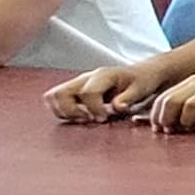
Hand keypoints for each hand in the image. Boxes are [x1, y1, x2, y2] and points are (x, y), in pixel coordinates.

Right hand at [46, 60, 178, 121]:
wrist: (141, 73)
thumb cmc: (141, 81)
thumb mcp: (141, 89)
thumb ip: (128, 98)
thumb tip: (117, 107)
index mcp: (103, 75)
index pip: (88, 92)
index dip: (94, 109)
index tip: (104, 119)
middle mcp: (85, 77)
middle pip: (60, 93)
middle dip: (71, 112)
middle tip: (88, 120)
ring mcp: (77, 83)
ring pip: (53, 96)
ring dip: (63, 111)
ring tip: (82, 119)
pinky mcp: (74, 90)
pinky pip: (56, 100)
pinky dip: (62, 111)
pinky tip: (80, 117)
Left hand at [145, 68, 194, 134]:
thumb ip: (190, 102)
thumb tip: (170, 122)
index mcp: (192, 81)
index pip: (163, 98)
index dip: (157, 115)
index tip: (159, 129)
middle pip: (172, 101)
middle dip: (167, 119)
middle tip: (171, 132)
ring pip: (189, 105)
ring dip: (186, 121)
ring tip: (190, 130)